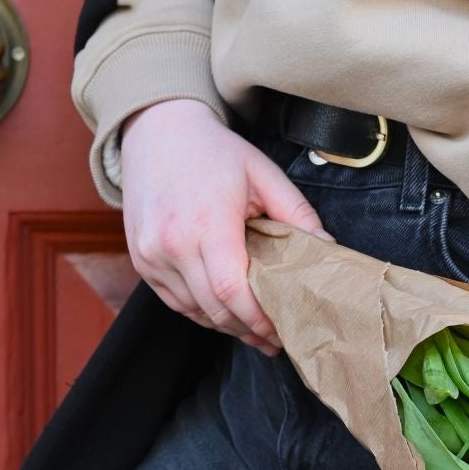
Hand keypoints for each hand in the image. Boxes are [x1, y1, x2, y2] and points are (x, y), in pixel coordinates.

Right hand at [119, 98, 332, 354]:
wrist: (157, 130)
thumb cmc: (213, 152)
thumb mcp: (263, 174)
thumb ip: (298, 214)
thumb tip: (327, 249)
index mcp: (208, 223)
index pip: (233, 293)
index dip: (259, 320)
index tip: (281, 330)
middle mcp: (173, 244)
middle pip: (214, 310)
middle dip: (247, 330)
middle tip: (273, 339)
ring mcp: (151, 255)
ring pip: (193, 310)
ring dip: (224, 324)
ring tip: (252, 329)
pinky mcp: (141, 260)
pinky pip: (174, 301)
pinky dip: (200, 311)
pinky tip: (222, 312)